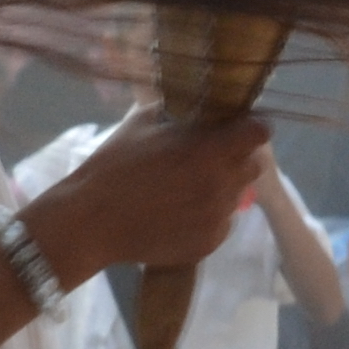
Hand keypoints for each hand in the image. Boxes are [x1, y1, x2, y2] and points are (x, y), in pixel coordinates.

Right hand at [28, 105, 274, 281]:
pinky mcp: (209, 244)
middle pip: (252, 165)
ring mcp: (217, 217)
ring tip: (184, 192)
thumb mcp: (140, 124)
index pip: (259, 132)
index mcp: (210, 149)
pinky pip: (221, 224)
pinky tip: (177, 216)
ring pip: (235, 196)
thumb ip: (177, 112)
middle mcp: (222, 184)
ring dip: (219, 190)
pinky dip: (206, 218)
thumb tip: (194, 104)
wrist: (90, 222)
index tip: (234, 130)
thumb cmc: (111, 168)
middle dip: (234, 160)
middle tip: (204, 162)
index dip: (248, 128)